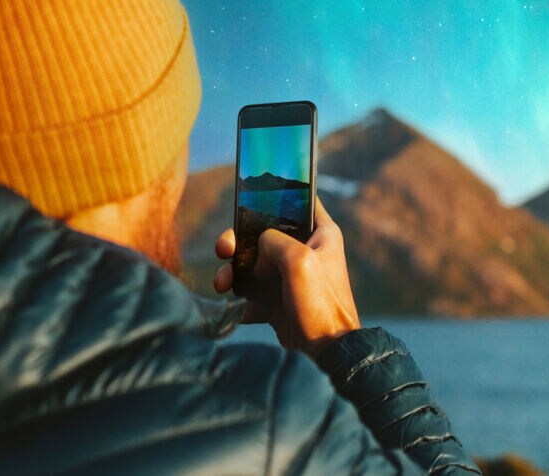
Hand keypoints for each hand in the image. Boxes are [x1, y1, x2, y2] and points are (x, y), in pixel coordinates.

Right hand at [213, 197, 360, 356]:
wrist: (326, 353)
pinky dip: (240, 299)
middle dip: (238, 241)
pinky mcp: (278, 301)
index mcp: (322, 234)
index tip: (250, 195)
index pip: (300, 200)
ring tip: (221, 284)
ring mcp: (290, 277)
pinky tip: (238, 309)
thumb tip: (258, 243)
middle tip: (223, 248)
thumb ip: (275, 239)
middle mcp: (306, 251)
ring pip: (252, 264)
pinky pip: (251, 293)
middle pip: (263, 234)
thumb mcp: (299, 261)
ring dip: (232, 272)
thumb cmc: (321, 305)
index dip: (276, 194)